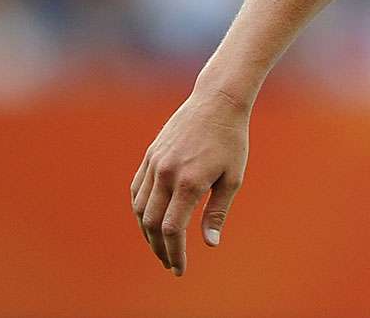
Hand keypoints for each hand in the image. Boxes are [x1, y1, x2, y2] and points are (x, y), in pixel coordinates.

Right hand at [130, 86, 249, 275]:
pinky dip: (139, 210)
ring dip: (147, 232)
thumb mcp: (233, 177)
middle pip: (151, 224)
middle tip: (169, 263)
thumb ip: (218, 212)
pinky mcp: (150, 155)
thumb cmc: (232, 140)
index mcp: (189, 182)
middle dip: (159, 248)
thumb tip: (210, 244)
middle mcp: (166, 174)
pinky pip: (136, 190)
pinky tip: (149, 220)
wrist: (218, 101)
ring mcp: (154, 164)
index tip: (179, 269)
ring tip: (160, 246)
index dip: (174, 253)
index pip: (172, 230)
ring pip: (140, 209)